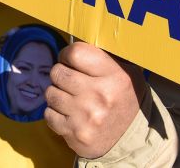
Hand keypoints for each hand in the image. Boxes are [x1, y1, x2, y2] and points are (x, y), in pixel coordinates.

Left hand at [43, 42, 144, 158]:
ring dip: (57, 94)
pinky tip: (70, 115)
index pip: (75, 53)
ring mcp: (87, 117)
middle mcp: (101, 96)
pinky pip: (48, 115)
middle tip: (71, 81)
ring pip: (50, 93)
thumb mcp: (124, 71)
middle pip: (58, 72)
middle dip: (61, 75)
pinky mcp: (75, 134)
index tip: (70, 60)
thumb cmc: (122, 98)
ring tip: (72, 99)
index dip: (67, 54)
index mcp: (115, 76)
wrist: (131, 139)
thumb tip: (74, 40)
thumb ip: (102, 54)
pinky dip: (55, 114)